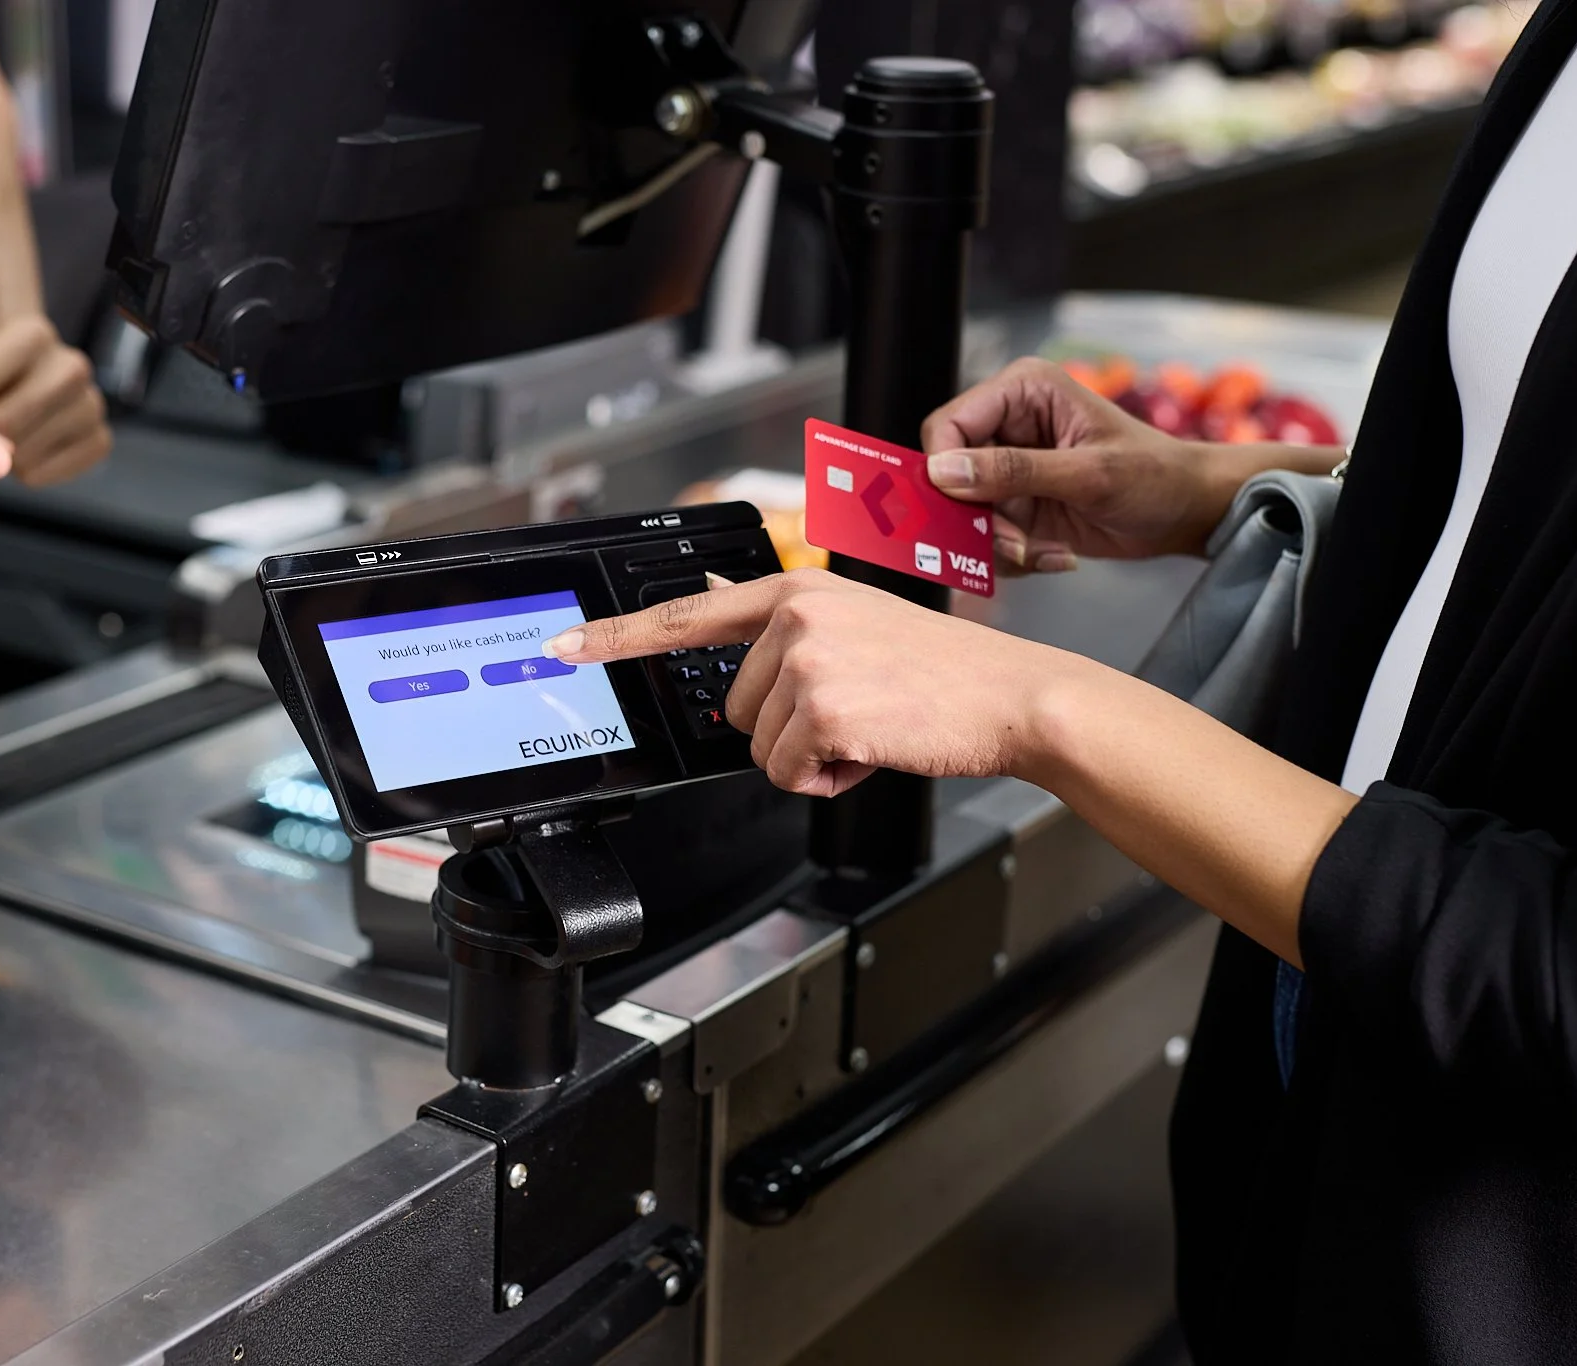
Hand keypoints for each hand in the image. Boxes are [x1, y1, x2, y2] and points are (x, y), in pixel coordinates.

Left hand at [0, 315, 110, 486]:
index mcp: (33, 334)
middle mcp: (72, 365)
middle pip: (3, 423)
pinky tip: (24, 457)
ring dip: (1, 458)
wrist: (25, 385)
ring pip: (24, 454)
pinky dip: (27, 474)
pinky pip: (47, 473)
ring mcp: (92, 404)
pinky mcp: (100, 440)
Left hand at [544, 569, 1085, 796]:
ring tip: (872, 727)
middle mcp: (795, 616)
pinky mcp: (824, 708)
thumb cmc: (942, 672)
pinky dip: (829, 780)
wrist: (1011, 696)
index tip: (565, 645)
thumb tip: (715, 595)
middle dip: (788, 728)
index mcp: (796, 589)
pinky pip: (789, 774)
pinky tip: (875, 749)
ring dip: (810, 757)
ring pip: (759, 747)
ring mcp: (807, 661)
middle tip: (856, 712)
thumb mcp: (855, 625)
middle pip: (733, 706)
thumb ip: (781, 623)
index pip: (686, 613)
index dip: (615, 636)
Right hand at [920, 357, 1268, 571]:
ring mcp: (1010, 470)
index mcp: (1023, 392)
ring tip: (1041, 553)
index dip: (942, 468)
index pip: (949, 425)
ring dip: (997, 544)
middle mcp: (1008, 426)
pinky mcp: (1017, 506)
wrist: (1187, 512)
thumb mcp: (1088, 473)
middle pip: (949, 475)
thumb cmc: (1154, 475)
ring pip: (964, 515)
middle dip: (975, 518)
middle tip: (1013, 545)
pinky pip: (987, 538)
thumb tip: (943, 473)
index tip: (960, 510)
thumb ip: (1014, 471)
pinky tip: (1054, 555)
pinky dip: (1014, 556)